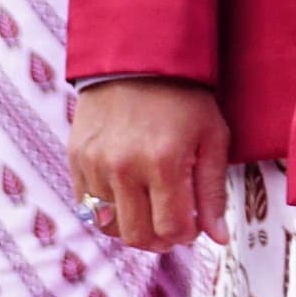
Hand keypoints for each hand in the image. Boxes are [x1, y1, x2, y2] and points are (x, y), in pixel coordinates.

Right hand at [72, 79, 231, 248]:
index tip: (193, 221)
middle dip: (160, 238)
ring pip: (110, 226)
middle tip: (171, 221)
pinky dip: (108, 209)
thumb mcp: (212, 136)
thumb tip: (218, 237)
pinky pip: (88, 206)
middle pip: (138, 236)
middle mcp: (125, 168)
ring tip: (149, 206)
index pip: (172, 230)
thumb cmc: (183, 97)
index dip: (187, 234)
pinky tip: (126, 192)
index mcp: (164, 163)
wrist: (137, 58)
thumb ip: (213, 191)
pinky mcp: (76, 159)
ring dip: (133, 224)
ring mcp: (95, 165)